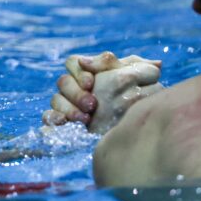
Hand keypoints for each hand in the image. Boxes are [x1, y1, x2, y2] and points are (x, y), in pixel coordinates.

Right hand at [42, 52, 161, 132]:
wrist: (135, 138)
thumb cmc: (137, 105)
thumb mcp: (142, 82)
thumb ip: (139, 67)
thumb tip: (152, 63)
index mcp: (90, 74)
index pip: (73, 62)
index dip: (79, 70)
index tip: (91, 82)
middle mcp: (77, 88)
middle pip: (62, 81)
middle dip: (76, 92)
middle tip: (92, 104)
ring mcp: (68, 107)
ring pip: (56, 99)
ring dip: (69, 108)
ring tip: (86, 119)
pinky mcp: (63, 125)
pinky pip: (47, 118)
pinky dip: (53, 119)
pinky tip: (65, 124)